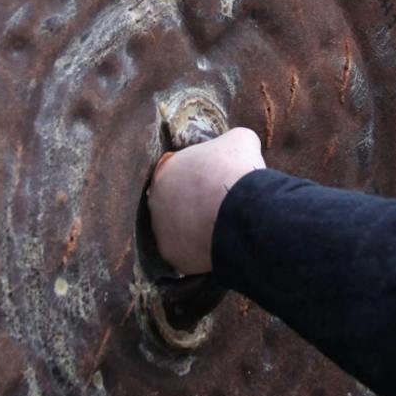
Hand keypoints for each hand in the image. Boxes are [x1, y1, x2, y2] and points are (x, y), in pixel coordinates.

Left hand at [147, 127, 264, 275]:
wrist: (238, 207)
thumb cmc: (235, 169)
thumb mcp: (240, 140)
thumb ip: (232, 142)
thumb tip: (238, 146)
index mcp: (165, 171)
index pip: (180, 176)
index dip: (201, 182)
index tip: (218, 187)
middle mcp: (155, 201)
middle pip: (176, 206)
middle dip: (195, 208)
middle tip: (219, 211)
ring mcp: (160, 230)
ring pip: (179, 232)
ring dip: (196, 231)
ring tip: (221, 230)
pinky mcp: (172, 254)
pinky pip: (187, 254)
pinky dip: (201, 253)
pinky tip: (219, 247)